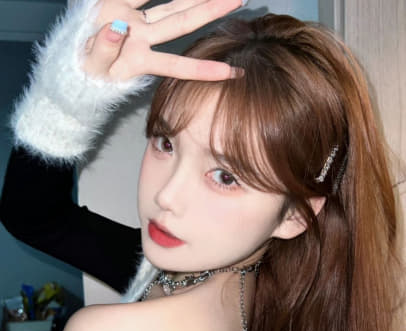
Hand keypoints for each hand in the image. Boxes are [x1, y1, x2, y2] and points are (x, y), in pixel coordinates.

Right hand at [84, 0, 243, 80]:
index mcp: (137, 57)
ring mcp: (132, 22)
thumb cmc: (83, 75)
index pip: (176, 65)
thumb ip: (102, 49)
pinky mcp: (120, 8)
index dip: (202, 69)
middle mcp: (140, 36)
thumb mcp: (91, 68)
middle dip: (210, 9)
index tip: (231, 74)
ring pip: (169, 6)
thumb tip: (117, 28)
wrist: (69, 68)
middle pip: (180, 20)